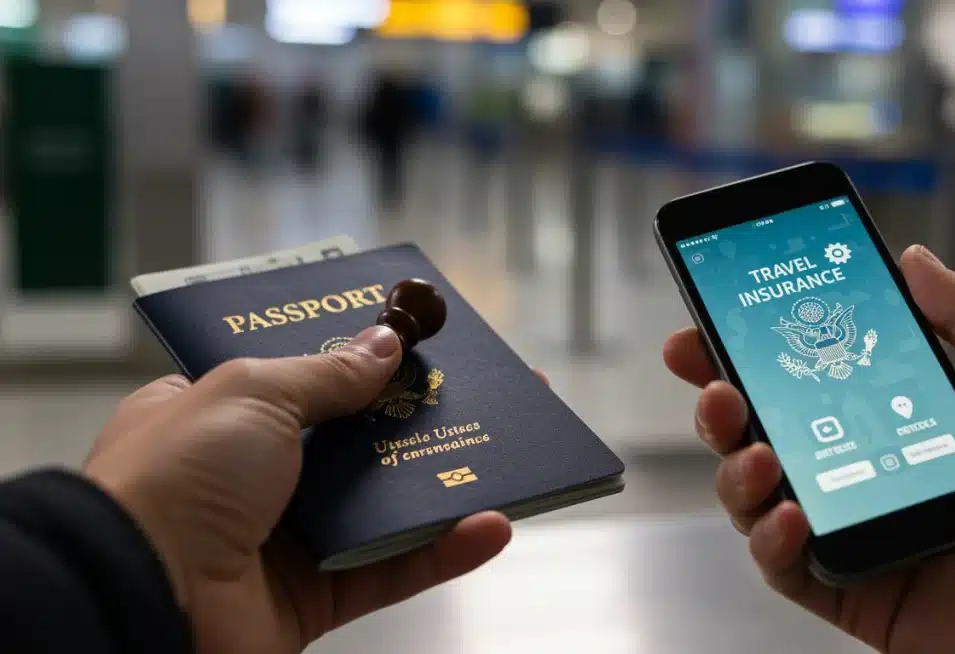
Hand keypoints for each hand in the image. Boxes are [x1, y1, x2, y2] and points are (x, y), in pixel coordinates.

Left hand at [84, 326, 520, 653]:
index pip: (303, 376)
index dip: (361, 356)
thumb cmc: (174, 479)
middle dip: (420, 415)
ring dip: (445, 479)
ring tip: (507, 448)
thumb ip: (328, 372)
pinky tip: (492, 523)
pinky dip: (444, 549)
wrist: (142, 597)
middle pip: (357, 439)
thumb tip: (385, 344)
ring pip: (383, 503)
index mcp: (219, 415)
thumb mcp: (252, 393)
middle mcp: (254, 474)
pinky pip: (392, 568)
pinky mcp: (315, 596)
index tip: (419, 339)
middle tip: (483, 390)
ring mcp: (286, 537)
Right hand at [663, 245, 954, 653]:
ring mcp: (863, 533)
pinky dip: (770, 543)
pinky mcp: (859, 592)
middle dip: (722, 404)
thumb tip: (911, 258)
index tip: (708, 323)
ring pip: (760, 500)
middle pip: (768, 434)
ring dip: (736, 469)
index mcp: (908, 418)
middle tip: (713, 382)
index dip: (752, 351)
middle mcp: (874, 472)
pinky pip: (788, 570)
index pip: (812, 378)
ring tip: (757, 449)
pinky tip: (789, 516)